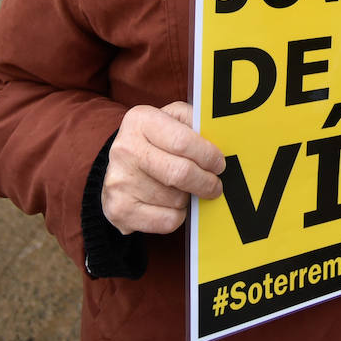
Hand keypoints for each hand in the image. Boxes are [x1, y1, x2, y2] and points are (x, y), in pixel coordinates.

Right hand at [102, 102, 224, 235]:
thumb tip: (221, 140)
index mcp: (141, 120)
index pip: (183, 141)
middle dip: (206, 182)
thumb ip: (195, 123)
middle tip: (215, 185)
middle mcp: (125, 149)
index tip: (219, 164)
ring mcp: (120, 181)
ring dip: (188, 197)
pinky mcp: (120, 210)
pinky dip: (176, 216)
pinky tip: (169, 204)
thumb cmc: (155, 142)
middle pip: (181, 173)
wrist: (118, 169)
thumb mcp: (172, 119)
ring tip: (182, 189)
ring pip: (176, 199)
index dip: (208, 156)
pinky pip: (167, 221)